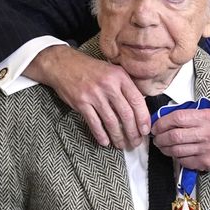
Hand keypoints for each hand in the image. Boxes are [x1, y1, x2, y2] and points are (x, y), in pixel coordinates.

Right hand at [24, 45, 147, 148]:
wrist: (64, 64)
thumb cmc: (90, 69)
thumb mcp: (112, 71)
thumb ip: (125, 86)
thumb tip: (139, 107)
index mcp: (120, 76)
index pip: (137, 100)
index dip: (143, 118)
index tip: (146, 130)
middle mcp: (109, 85)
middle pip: (126, 114)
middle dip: (133, 132)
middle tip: (135, 143)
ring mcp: (94, 94)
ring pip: (111, 121)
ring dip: (118, 136)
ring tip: (122, 145)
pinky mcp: (81, 102)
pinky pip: (94, 123)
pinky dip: (101, 135)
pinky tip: (105, 142)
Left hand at [151, 109, 209, 170]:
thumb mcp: (206, 115)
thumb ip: (187, 114)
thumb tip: (162, 117)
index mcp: (208, 117)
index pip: (178, 118)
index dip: (162, 122)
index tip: (156, 126)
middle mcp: (209, 133)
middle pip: (175, 135)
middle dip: (160, 137)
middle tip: (156, 137)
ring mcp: (207, 149)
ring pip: (176, 150)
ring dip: (164, 148)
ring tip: (162, 145)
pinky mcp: (205, 162)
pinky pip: (182, 160)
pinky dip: (174, 156)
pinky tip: (174, 152)